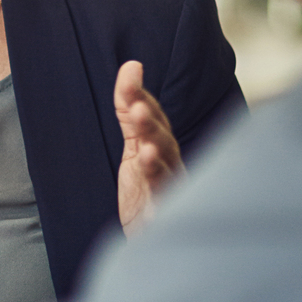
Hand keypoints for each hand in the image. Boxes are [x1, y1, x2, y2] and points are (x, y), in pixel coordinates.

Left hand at [114, 60, 183, 233]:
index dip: (140, 95)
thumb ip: (130, 112)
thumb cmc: (147, 188)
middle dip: (151, 123)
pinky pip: (163, 198)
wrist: (151, 236)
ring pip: (165, 167)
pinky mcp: (163, 213)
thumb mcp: (134, 146)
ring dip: (155, 151)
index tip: (131, 70)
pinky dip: (158, 187)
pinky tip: (149, 170)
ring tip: (144, 140)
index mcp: (163, 147)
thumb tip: (131, 65)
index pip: (153, 116)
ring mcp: (170, 189)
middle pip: (162, 139)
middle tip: (138, 107)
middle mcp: (171, 164)